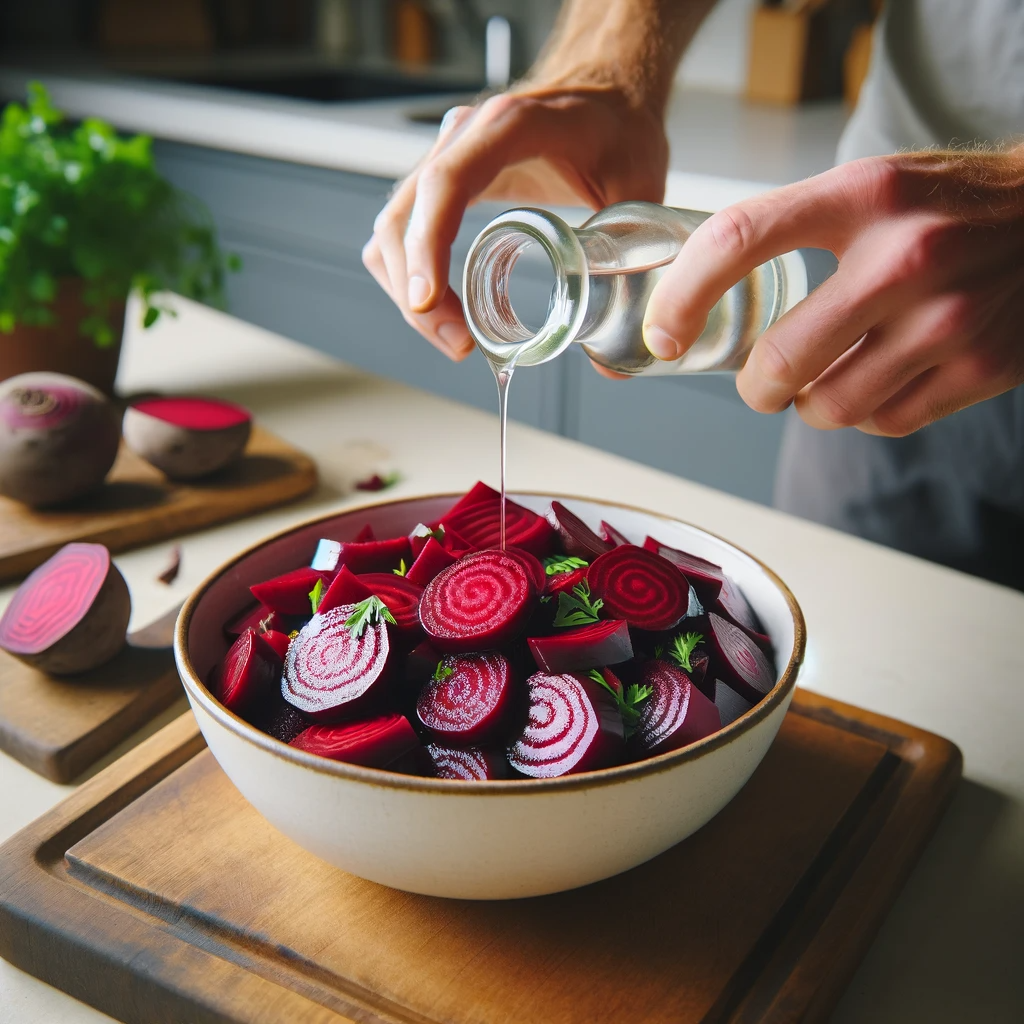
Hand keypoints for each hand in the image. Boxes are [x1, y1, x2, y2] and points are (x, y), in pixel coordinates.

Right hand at [362, 86, 668, 360]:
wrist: (608, 96)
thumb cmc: (619, 131)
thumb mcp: (638, 189)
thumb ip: (629, 260)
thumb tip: (620, 354)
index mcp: (510, 127)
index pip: (447, 182)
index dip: (428, 245)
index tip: (429, 301)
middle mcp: (465, 135)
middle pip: (406, 216)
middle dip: (418, 290)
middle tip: (459, 343)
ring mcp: (446, 156)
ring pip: (394, 229)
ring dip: (409, 290)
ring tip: (454, 338)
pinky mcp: (442, 180)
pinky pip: (404, 231)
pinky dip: (411, 276)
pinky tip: (445, 312)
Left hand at [643, 149, 1023, 434]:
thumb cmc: (943, 205)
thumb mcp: (866, 187)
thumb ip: (790, 229)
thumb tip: (693, 294)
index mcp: (863, 195)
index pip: (739, 238)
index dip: (684, 296)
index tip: (665, 334)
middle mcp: (907, 255)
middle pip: (781, 360)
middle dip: (755, 385)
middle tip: (761, 379)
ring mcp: (950, 317)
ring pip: (828, 407)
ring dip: (807, 405)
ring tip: (824, 379)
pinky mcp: (983, 365)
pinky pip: (883, 422)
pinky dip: (862, 413)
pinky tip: (875, 380)